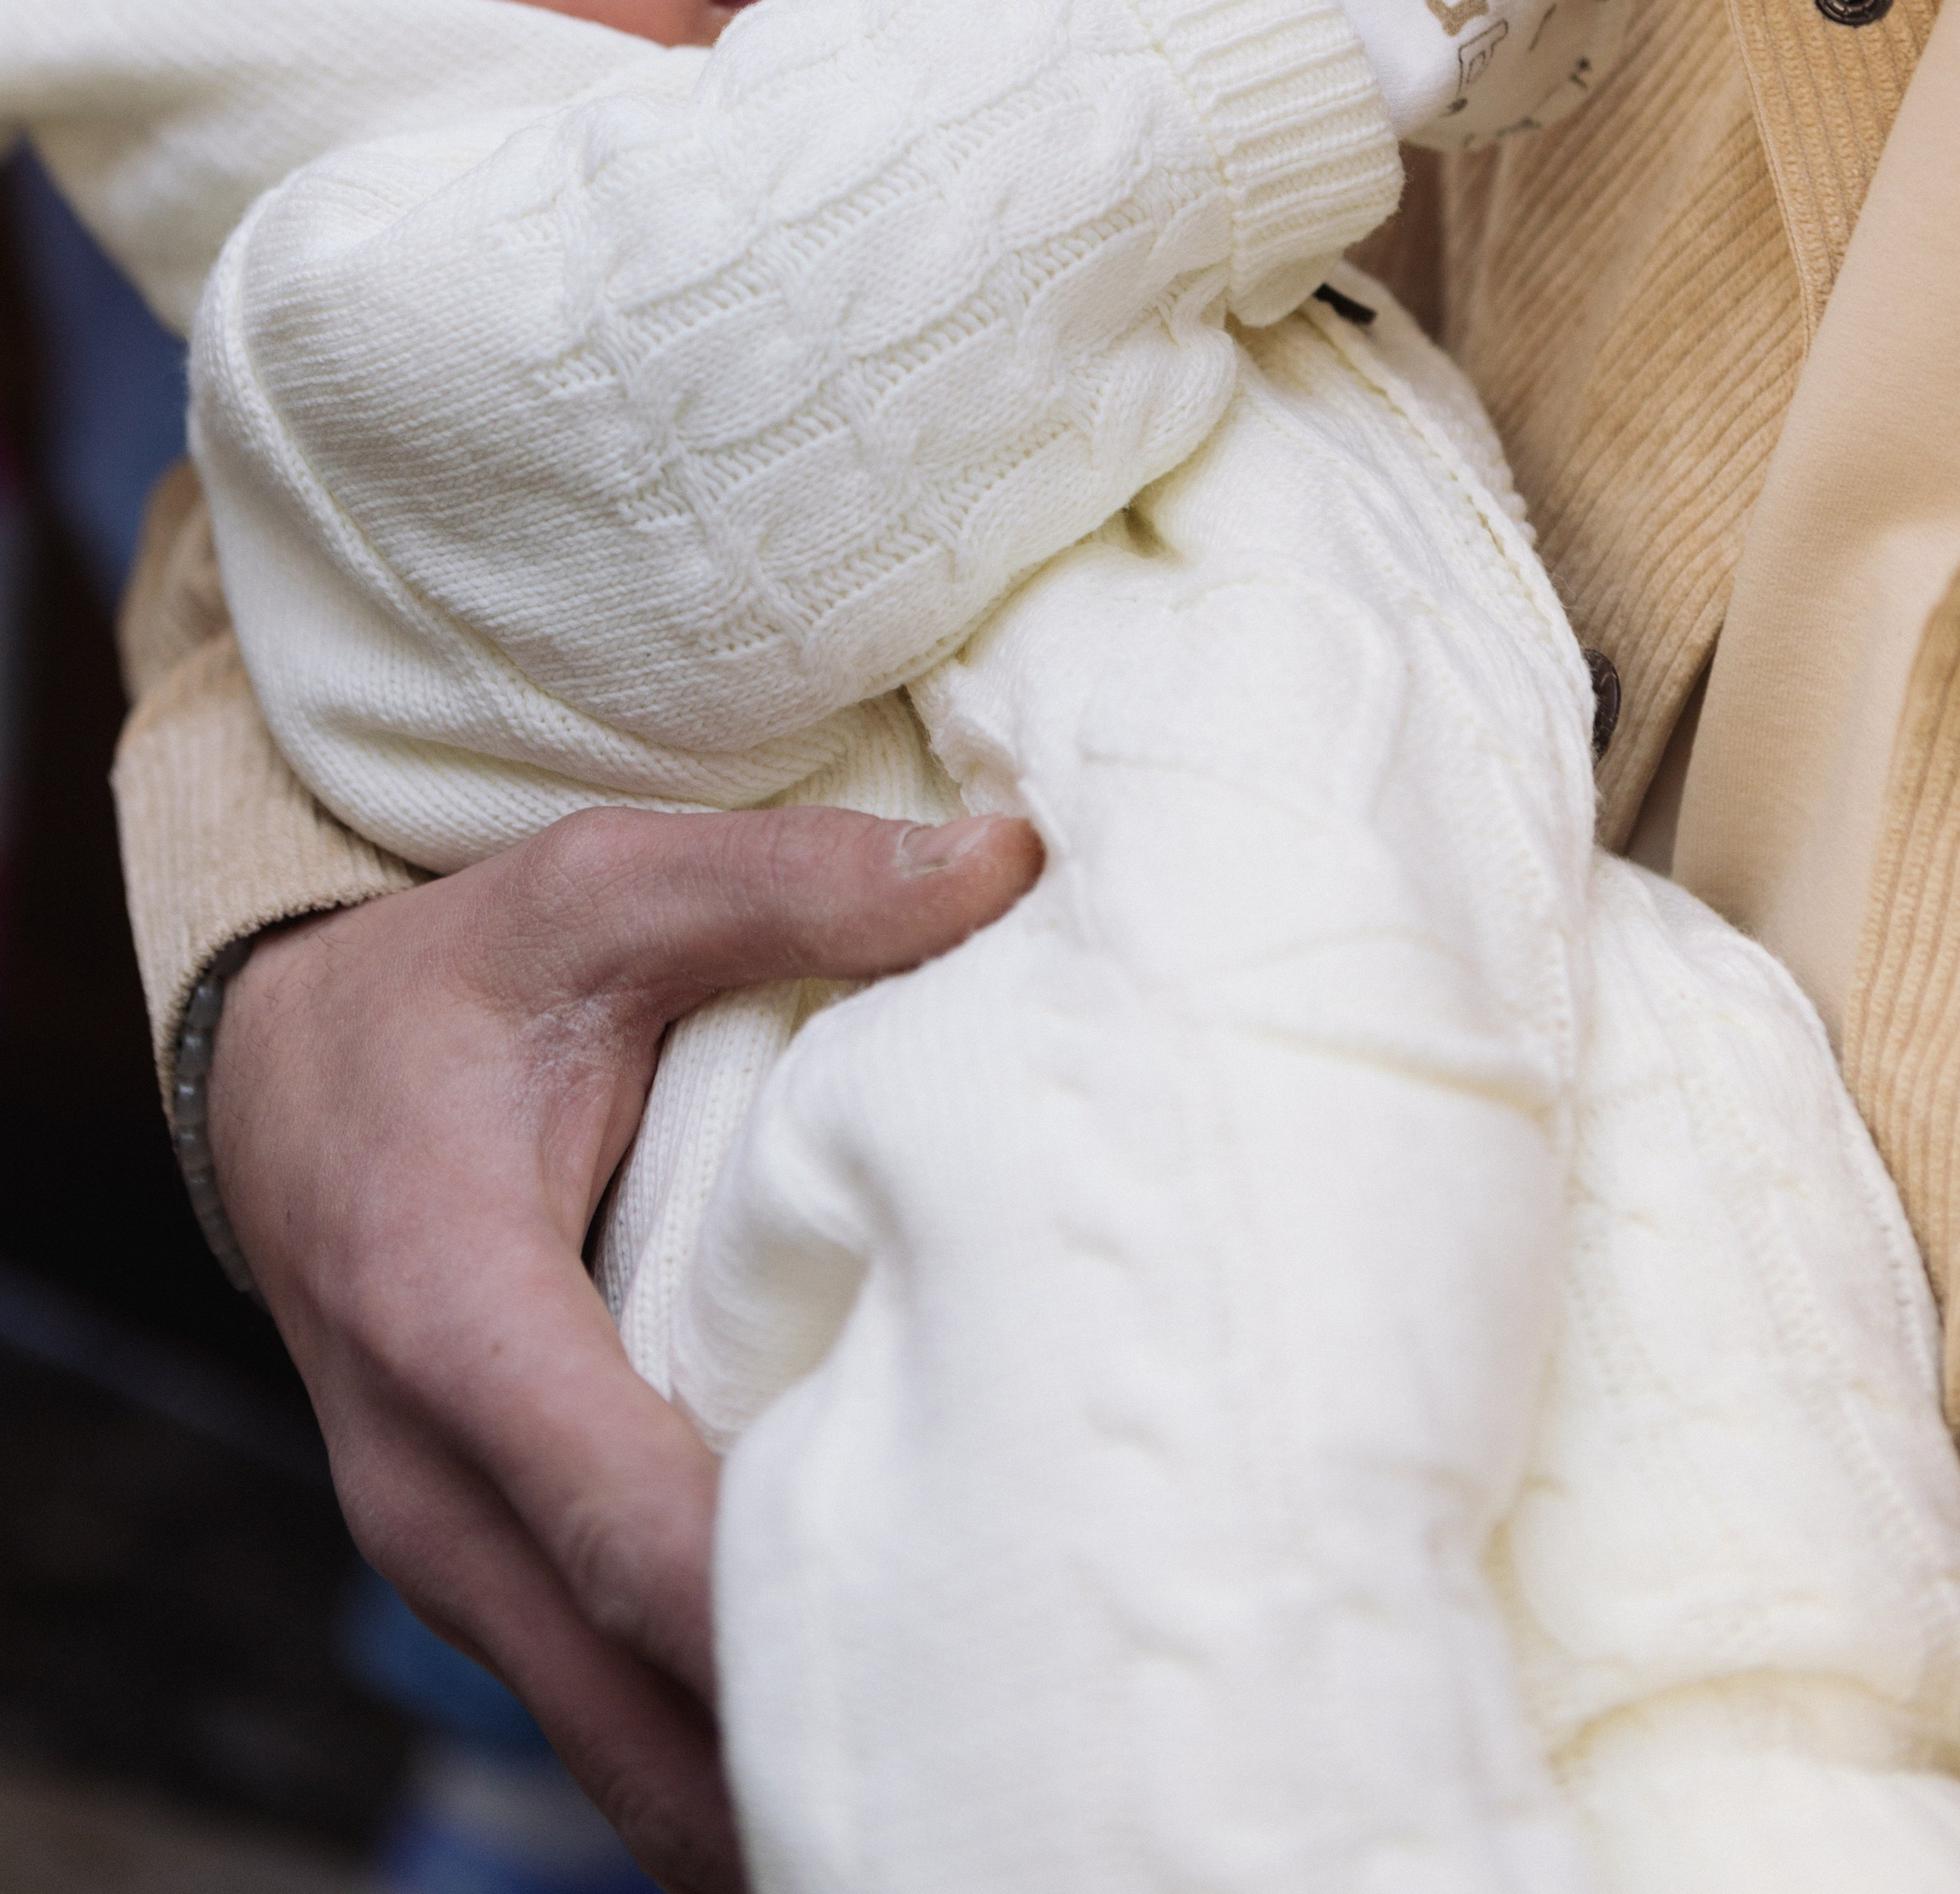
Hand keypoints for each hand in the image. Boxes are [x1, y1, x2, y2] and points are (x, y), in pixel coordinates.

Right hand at [210, 803, 1041, 1893]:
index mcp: (447, 1311)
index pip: (621, 1523)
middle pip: (624, 1700)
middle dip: (797, 1754)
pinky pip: (601, 1706)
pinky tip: (865, 1726)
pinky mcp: (485, 1575)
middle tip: (1004, 1772)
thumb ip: (788, 885)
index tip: (945, 1648)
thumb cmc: (447, 981)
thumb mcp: (598, 889)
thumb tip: (1006, 867)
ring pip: (612, 1743)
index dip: (774, 1613)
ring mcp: (444, 1554)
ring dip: (763, 1770)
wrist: (273, 1075)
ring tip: (971, 1770)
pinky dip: (716, 1741)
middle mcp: (424, 1480)